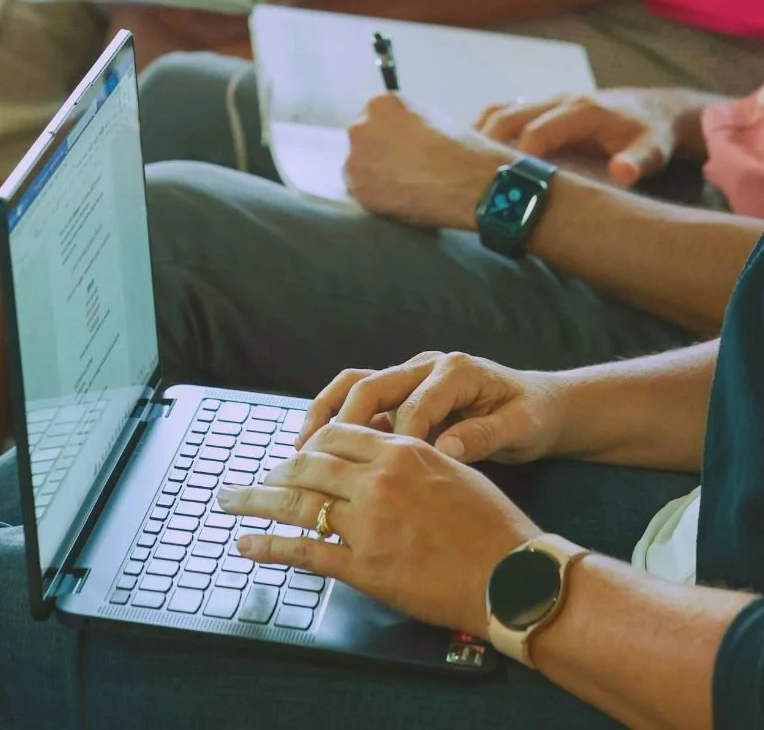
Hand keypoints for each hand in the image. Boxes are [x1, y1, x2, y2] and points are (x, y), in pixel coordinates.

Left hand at [219, 423, 536, 637]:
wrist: (512, 573)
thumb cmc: (491, 523)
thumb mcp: (453, 468)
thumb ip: (411, 457)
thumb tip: (380, 454)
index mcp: (402, 449)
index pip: (338, 433)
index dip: (309, 442)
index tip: (295, 453)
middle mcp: (379, 480)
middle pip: (309, 464)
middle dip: (276, 470)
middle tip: (256, 478)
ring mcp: (369, 524)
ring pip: (298, 503)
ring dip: (257, 500)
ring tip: (228, 502)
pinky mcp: (364, 567)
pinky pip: (305, 551)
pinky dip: (270, 546)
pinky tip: (247, 544)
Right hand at [297, 351, 568, 464]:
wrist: (540, 403)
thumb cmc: (531, 416)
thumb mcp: (521, 427)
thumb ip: (484, 435)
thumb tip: (447, 449)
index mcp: (456, 371)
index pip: (416, 404)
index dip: (397, 440)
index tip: (383, 477)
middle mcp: (426, 365)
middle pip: (372, 385)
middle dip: (343, 423)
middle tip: (319, 460)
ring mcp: (410, 376)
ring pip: (356, 386)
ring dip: (327, 415)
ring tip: (302, 450)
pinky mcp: (401, 392)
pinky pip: (360, 400)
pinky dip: (336, 420)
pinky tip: (318, 451)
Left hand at [345, 94, 507, 226]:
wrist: (469, 181)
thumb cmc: (462, 149)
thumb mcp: (434, 119)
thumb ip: (409, 123)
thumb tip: (403, 137)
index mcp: (382, 103)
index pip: (376, 117)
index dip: (390, 135)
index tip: (403, 148)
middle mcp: (362, 125)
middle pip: (363, 139)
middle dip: (378, 152)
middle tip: (402, 168)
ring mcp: (356, 156)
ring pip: (360, 165)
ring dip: (375, 174)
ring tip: (403, 185)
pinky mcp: (357, 186)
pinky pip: (361, 190)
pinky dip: (376, 195)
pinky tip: (399, 197)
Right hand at [474, 89, 707, 186]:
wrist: (657, 110)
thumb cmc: (652, 135)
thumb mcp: (653, 151)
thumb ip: (636, 163)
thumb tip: (621, 173)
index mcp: (581, 111)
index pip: (536, 132)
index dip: (516, 159)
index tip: (502, 186)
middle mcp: (559, 101)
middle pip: (507, 115)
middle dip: (483, 144)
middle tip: (462, 175)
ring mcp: (548, 102)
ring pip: (500, 110)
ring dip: (477, 133)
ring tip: (456, 164)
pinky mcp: (543, 108)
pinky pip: (505, 112)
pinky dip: (484, 129)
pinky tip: (470, 153)